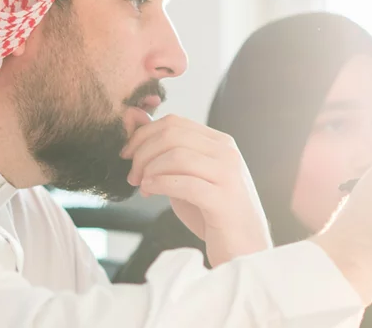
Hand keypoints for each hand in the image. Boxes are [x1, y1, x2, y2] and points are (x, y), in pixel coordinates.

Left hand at [120, 115, 271, 265]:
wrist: (244, 249)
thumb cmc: (211, 214)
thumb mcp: (188, 178)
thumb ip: (168, 156)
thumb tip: (135, 128)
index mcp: (220, 143)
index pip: (175, 122)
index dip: (143, 135)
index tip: (127, 154)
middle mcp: (227, 153)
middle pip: (173, 135)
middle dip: (143, 152)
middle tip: (132, 175)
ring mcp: (228, 176)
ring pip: (177, 155)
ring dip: (149, 170)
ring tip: (142, 187)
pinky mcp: (224, 201)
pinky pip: (185, 183)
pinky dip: (160, 184)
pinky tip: (150, 192)